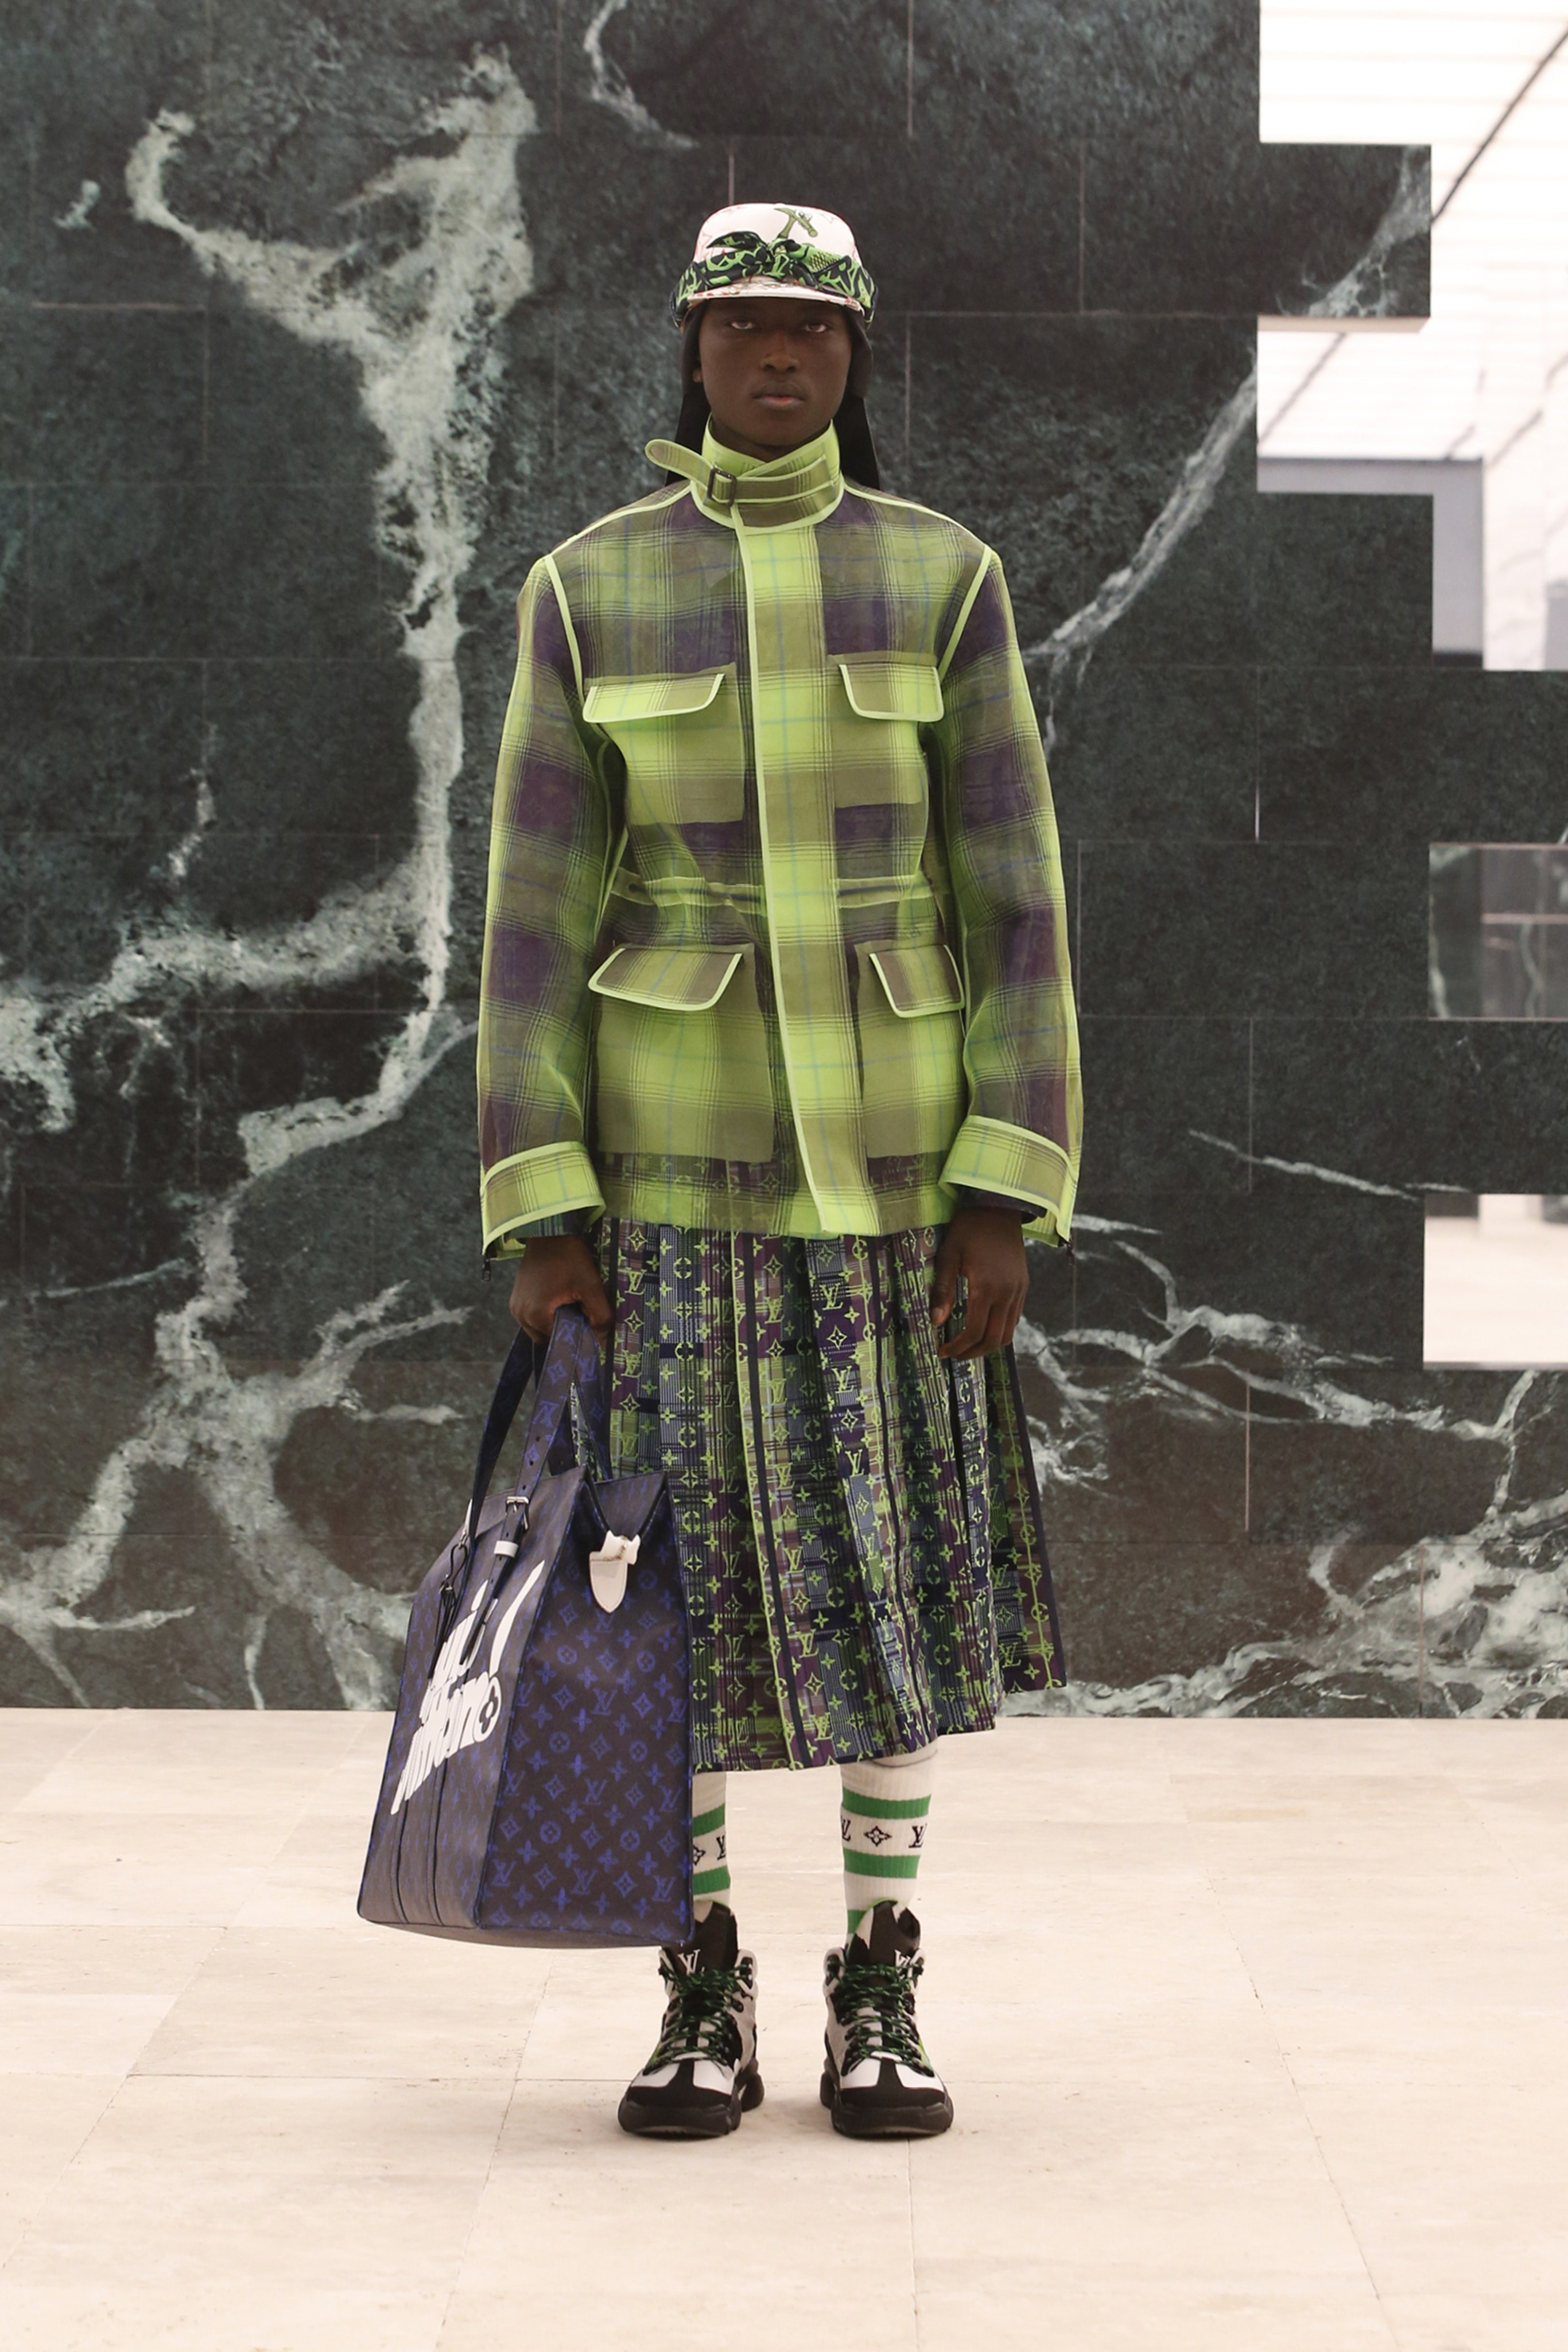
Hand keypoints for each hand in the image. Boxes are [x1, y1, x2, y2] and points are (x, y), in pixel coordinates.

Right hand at [507, 1235, 613, 1345]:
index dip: (577, 1332)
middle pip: (548, 1336)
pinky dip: (545, 1311)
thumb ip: (600, 1316)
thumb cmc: (570, 1256)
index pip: (561, 1340)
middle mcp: (520, 1315)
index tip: (586, 1316)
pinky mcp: (515, 1297)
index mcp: (536, 1315)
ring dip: (554, 1319)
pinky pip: (532, 1315)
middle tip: (577, 1306)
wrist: (549, 1231)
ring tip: (567, 1298)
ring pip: (540, 1327)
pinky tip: (557, 1294)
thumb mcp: (591, 1286)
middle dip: (564, 1327)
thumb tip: (602, 1340)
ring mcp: (515, 1306)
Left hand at [929, 1207, 1028, 1359]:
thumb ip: (942, 1290)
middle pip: (994, 1339)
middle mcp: (1008, 1293)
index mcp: (987, 1287)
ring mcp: (1019, 1290)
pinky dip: (999, 1329)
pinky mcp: (1023, 1286)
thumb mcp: (948, 1255)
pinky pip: (1014, 1318)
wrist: (998, 1208)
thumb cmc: (968, 1229)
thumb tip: (935, 1322)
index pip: (974, 1331)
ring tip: (967, 1345)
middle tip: (953, 1353)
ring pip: (1008, 1333)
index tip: (942, 1351)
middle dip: (972, 1352)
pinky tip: (982, 1326)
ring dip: (987, 1344)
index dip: (958, 1346)